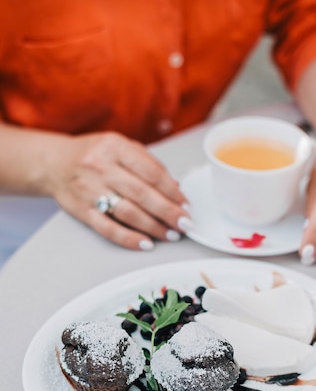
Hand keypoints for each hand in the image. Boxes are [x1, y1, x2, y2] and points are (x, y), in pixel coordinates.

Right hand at [48, 131, 191, 249]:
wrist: (54, 163)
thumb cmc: (93, 155)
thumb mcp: (120, 146)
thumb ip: (147, 163)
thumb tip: (175, 187)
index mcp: (115, 147)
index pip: (151, 172)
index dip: (173, 191)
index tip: (186, 204)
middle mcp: (101, 167)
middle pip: (143, 194)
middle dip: (168, 212)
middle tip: (184, 223)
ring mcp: (90, 190)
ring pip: (128, 213)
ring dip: (154, 227)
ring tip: (171, 234)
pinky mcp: (81, 210)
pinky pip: (108, 228)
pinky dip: (129, 238)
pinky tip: (146, 243)